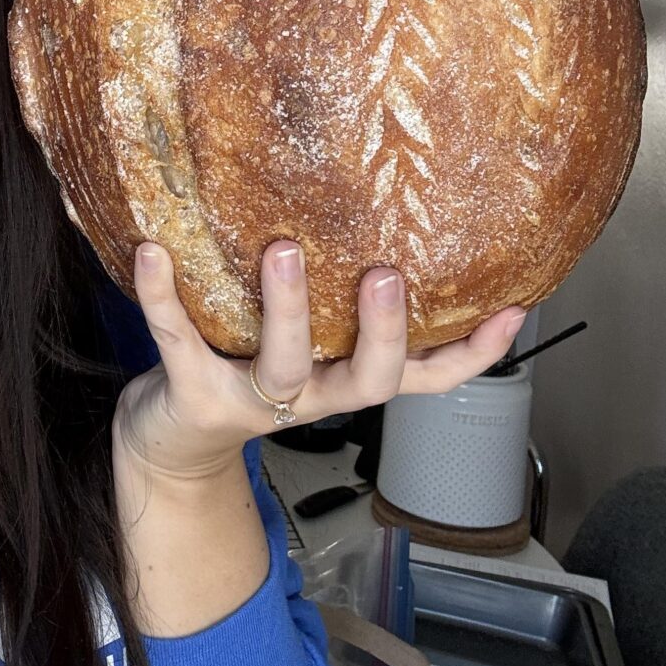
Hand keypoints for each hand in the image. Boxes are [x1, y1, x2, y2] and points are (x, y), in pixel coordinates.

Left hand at [112, 240, 527, 482]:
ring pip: (280, 364)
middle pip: (364, 381)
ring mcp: (251, 398)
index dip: (470, 356)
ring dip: (286, 308)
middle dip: (381, 331)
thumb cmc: (245, 371)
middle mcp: (309, 396)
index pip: (422, 378)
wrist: (169, 440)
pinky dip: (163, 294)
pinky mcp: (192, 390)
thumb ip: (341, 308)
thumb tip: (382, 225)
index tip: (511, 311)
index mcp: (342, 380)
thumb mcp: (306, 346)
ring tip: (282, 250)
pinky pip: (178, 338)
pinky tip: (154, 252)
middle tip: (385, 275)